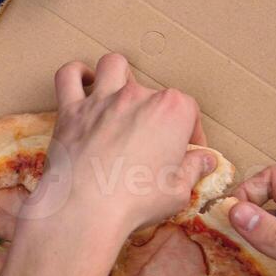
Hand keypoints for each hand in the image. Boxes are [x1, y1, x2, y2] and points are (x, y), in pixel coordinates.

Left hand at [28, 54, 212, 236]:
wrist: (85, 210)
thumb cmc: (136, 202)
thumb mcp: (178, 192)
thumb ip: (194, 169)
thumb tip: (207, 161)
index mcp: (172, 111)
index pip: (189, 111)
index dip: (190, 132)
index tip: (186, 151)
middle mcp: (137, 96)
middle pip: (153, 93)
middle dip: (156, 115)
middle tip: (152, 141)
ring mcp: (102, 100)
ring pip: (113, 66)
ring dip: (119, 76)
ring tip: (121, 98)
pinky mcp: (71, 111)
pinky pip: (68, 76)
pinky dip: (76, 74)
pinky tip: (84, 82)